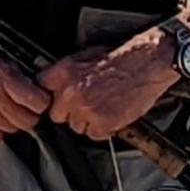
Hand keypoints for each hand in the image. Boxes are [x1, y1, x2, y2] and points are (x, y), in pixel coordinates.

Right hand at [0, 28, 50, 140]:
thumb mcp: (0, 57)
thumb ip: (19, 77)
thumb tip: (40, 90)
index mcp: (3, 76)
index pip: (37, 102)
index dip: (42, 103)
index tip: (40, 101)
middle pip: (26, 122)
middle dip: (30, 116)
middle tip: (26, 110)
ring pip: (10, 130)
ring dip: (12, 123)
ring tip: (7, 112)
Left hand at [40, 28, 178, 138]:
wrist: (148, 62)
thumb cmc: (122, 58)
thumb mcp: (87, 56)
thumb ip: (67, 73)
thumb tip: (56, 86)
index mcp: (64, 73)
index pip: (42, 90)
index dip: (53, 96)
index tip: (59, 99)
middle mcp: (70, 92)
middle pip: (57, 114)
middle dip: (70, 112)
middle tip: (88, 104)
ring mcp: (85, 109)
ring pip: (76, 127)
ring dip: (88, 121)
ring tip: (105, 107)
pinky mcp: (101, 123)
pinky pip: (94, 134)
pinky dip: (104, 128)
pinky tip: (113, 114)